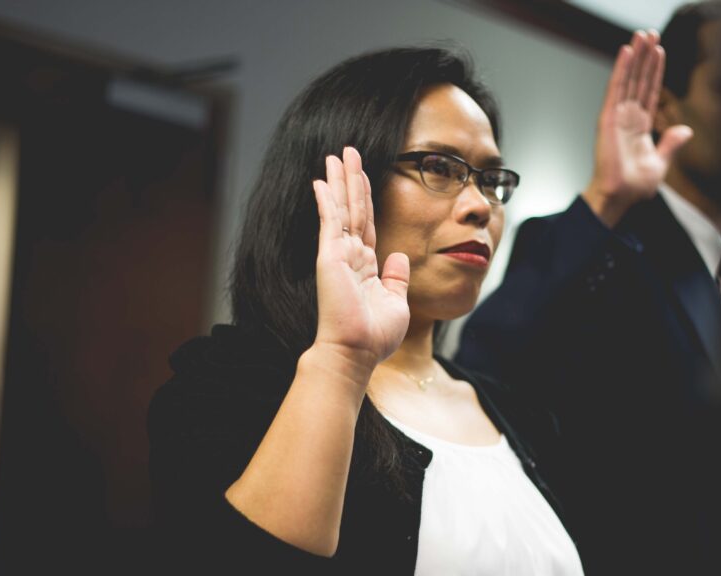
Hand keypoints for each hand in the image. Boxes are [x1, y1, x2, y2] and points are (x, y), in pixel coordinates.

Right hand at [312, 147, 410, 373]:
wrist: (355, 353)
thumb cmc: (374, 336)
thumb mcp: (396, 303)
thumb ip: (397, 278)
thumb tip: (399, 257)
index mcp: (366, 266)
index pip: (366, 223)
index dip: (365, 197)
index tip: (363, 175)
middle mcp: (349, 256)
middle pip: (352, 208)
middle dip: (350, 179)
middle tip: (347, 152)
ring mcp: (338, 255)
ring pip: (341, 208)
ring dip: (339, 180)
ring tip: (337, 155)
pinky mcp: (330, 257)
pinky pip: (329, 221)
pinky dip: (325, 200)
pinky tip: (321, 180)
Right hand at [583, 30, 693, 227]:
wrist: (618, 197)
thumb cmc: (634, 186)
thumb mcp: (660, 164)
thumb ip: (671, 145)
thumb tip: (686, 131)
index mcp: (640, 126)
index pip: (650, 92)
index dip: (655, 71)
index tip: (659, 51)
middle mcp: (628, 118)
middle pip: (638, 80)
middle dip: (645, 57)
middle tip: (649, 33)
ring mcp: (617, 116)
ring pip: (628, 79)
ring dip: (635, 56)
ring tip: (641, 35)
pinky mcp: (608, 118)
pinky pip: (616, 88)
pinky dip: (621, 69)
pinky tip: (626, 52)